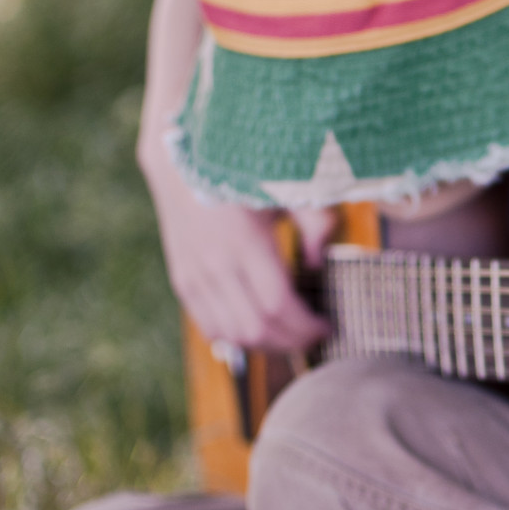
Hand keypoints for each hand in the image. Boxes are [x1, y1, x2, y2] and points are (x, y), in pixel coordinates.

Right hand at [141, 155, 334, 351]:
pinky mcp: (182, 282)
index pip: (277, 306)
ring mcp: (194, 277)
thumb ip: (314, 222)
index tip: (327, 326)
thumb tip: (319, 262)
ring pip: (232, 335)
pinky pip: (210, 327)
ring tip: (290, 334)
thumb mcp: (285, 188)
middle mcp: (215, 265)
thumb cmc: (243, 173)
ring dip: (266, 345)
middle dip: (292, 341)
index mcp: (244, 242)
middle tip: (315, 335)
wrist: (180, 165)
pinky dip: (237, 337)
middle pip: (256, 329)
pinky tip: (260, 328)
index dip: (306, 326)